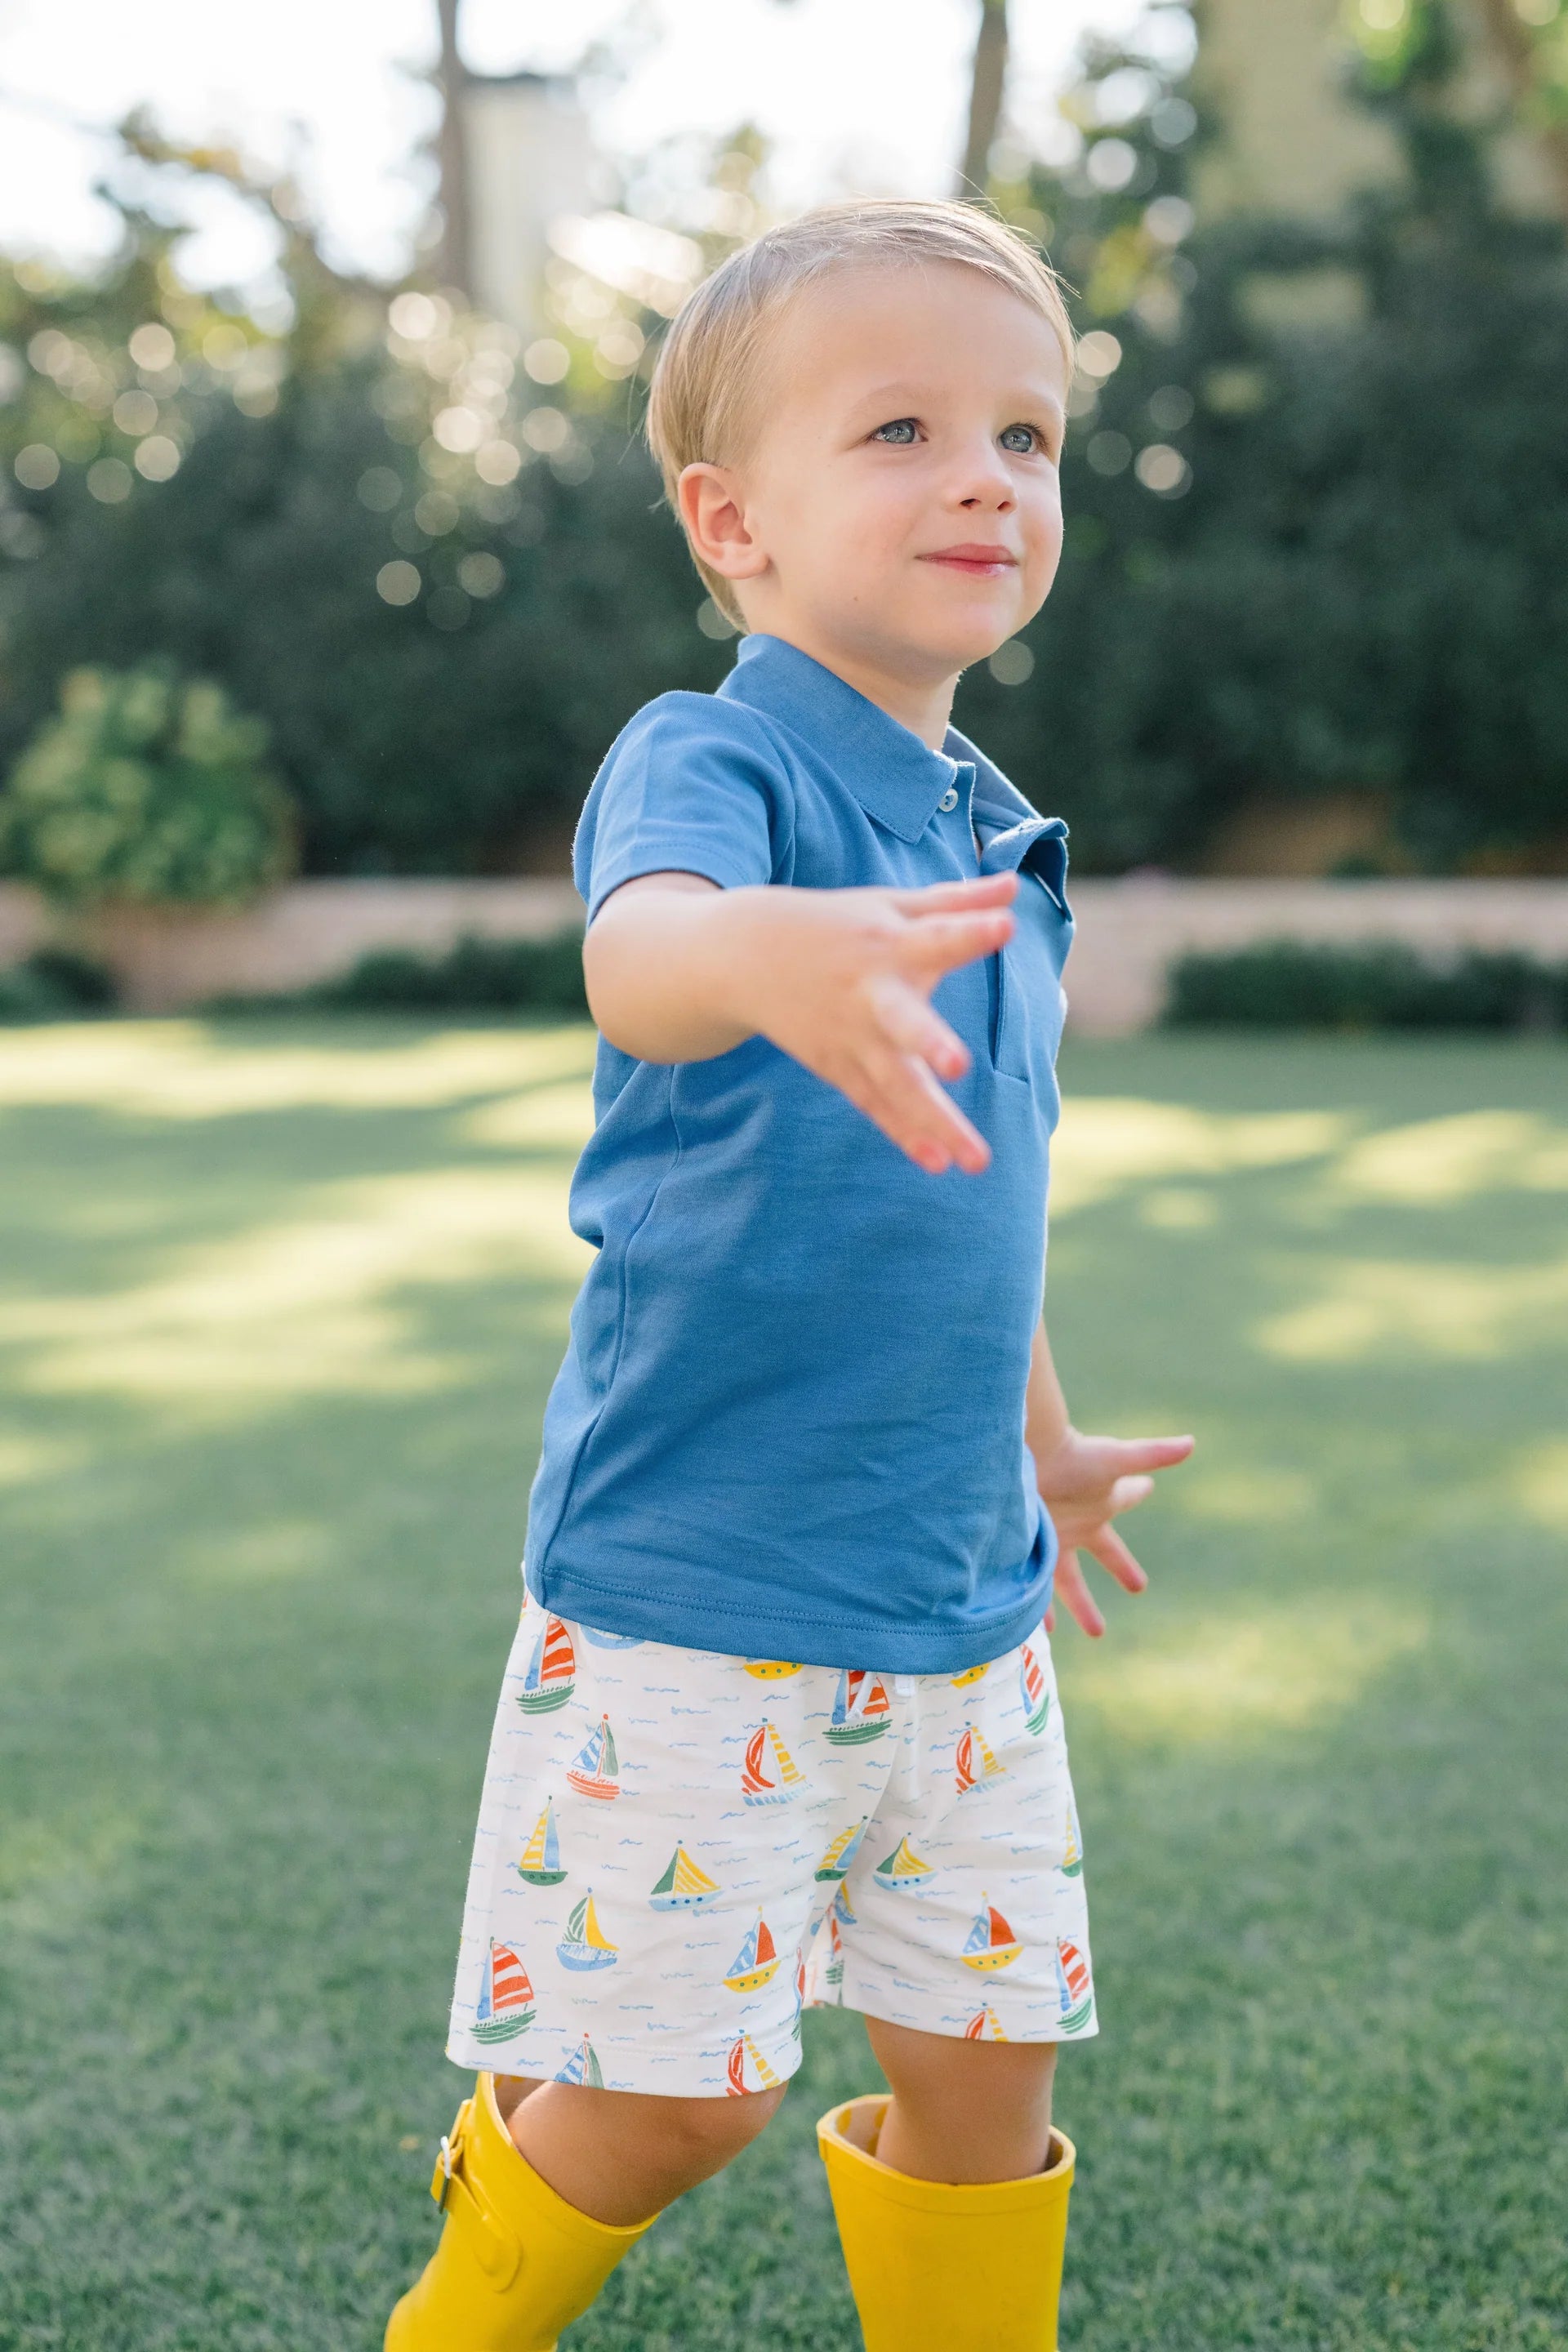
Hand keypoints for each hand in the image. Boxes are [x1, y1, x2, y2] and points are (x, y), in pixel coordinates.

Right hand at [732, 873, 1018, 1175]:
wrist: (744, 956)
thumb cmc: (835, 925)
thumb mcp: (890, 905)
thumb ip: (955, 901)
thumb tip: (1014, 884)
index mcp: (891, 944)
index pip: (937, 936)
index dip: (971, 931)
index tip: (1005, 926)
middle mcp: (872, 996)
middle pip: (903, 1023)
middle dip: (928, 1042)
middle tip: (958, 1066)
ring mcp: (853, 1039)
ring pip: (897, 1085)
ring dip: (935, 1122)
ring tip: (977, 1161)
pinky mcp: (839, 1069)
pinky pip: (877, 1107)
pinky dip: (905, 1135)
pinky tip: (938, 1163)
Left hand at [1032, 1427, 1194, 1637]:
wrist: (1020, 1460)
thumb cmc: (1071, 1457)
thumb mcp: (1116, 1459)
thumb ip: (1152, 1455)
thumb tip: (1190, 1443)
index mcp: (1101, 1503)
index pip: (1128, 1498)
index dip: (1137, 1493)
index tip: (1146, 1488)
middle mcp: (1077, 1523)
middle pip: (1104, 1552)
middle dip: (1122, 1567)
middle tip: (1139, 1587)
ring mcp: (1052, 1540)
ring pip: (1067, 1580)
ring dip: (1076, 1604)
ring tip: (1085, 1631)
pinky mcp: (1028, 1553)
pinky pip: (1034, 1588)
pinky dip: (1035, 1608)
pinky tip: (1030, 1626)